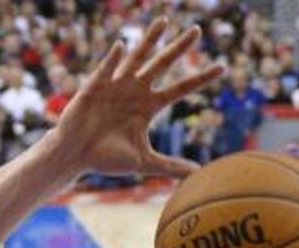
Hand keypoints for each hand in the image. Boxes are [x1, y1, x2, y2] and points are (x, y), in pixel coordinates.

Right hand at [54, 17, 222, 177]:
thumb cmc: (106, 158)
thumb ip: (170, 166)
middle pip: (163, 64)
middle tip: (197, 30)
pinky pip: (106, 70)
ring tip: (164, 21)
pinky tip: (122, 46)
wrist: (75, 156)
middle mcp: (136, 90)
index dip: (200, 78)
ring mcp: (116, 85)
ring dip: (150, 39)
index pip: (180, 88)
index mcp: (149, 106)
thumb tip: (198, 174)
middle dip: (179, 47)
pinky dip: (113, 59)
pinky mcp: (95, 87)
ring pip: (137, 57)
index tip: (222, 67)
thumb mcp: (143, 162)